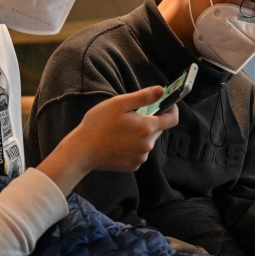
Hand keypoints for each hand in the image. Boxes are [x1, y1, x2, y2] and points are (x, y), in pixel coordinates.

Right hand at [38, 87, 178, 194]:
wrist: (82, 151)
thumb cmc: (98, 124)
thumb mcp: (119, 104)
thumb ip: (143, 97)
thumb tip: (161, 90)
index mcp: (147, 127)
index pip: (172, 119)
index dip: (172, 109)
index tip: (167, 103)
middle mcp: (148, 145)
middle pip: (158, 129)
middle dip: (149, 121)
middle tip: (131, 115)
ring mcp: (141, 157)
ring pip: (147, 141)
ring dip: (140, 134)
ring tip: (121, 130)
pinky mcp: (133, 166)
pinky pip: (139, 153)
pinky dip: (133, 146)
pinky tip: (118, 142)